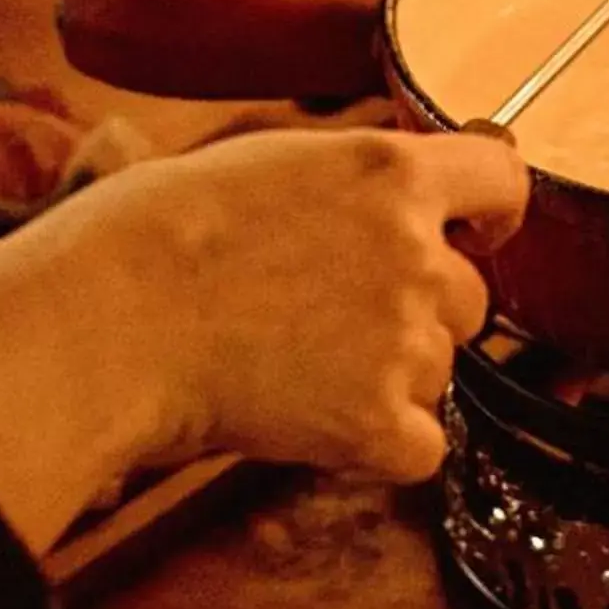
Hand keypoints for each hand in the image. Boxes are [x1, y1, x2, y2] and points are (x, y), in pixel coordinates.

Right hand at [0, 129, 525, 556]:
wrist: (105, 320)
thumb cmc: (150, 234)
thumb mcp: (264, 161)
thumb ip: (346, 179)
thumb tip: (387, 188)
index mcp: (388, 170)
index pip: (503, 179)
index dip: (492, 211)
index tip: (479, 230)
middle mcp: (415, 250)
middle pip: (470, 297)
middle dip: (415, 312)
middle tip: (326, 320)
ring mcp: (403, 338)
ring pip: (438, 371)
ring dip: (385, 378)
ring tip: (290, 366)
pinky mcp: (379, 420)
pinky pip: (420, 446)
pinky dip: (377, 446)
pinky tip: (309, 424)